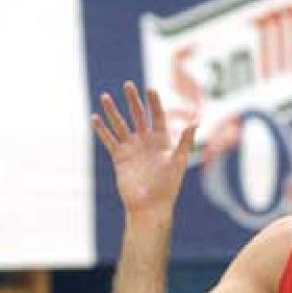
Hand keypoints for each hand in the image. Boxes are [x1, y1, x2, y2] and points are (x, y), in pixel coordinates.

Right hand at [92, 82, 197, 217]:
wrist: (150, 207)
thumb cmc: (168, 187)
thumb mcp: (178, 162)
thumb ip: (185, 142)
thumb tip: (196, 122)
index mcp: (162, 141)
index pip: (158, 116)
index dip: (154, 102)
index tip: (150, 88)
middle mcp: (146, 141)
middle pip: (138, 116)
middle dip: (133, 101)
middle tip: (127, 85)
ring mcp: (132, 149)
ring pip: (120, 125)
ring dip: (113, 112)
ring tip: (104, 97)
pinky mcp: (120, 158)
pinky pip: (109, 141)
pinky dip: (101, 130)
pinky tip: (94, 118)